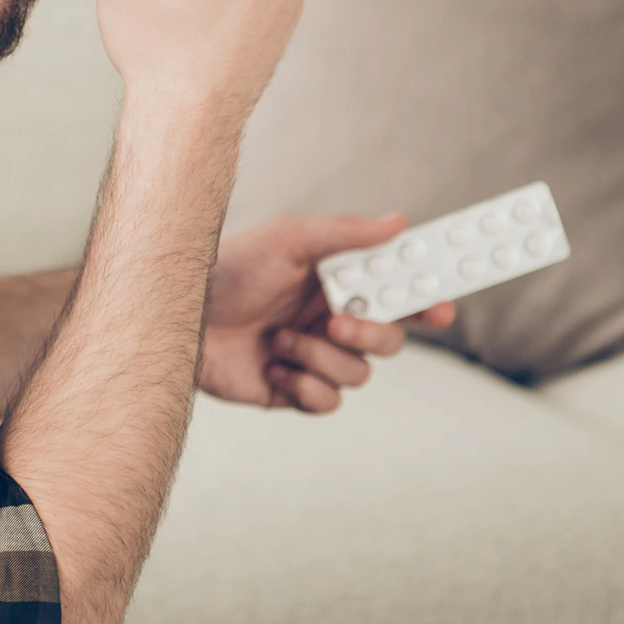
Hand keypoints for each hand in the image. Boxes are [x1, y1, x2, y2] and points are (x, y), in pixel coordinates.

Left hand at [199, 213, 457, 412]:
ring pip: (358, 374)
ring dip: (320, 356)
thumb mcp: (288, 240)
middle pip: (389, 341)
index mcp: (337, 286)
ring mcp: (313, 360)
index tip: (443, 309)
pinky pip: (327, 402)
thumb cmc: (230, 269)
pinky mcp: (292, 392)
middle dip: (372, 333)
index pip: (396, 296)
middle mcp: (331, 323)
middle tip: (337, 320)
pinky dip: (303, 385)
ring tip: (279, 339)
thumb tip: (399, 221)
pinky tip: (272, 366)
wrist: (180, 316)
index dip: (426, 303)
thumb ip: (347, 234)